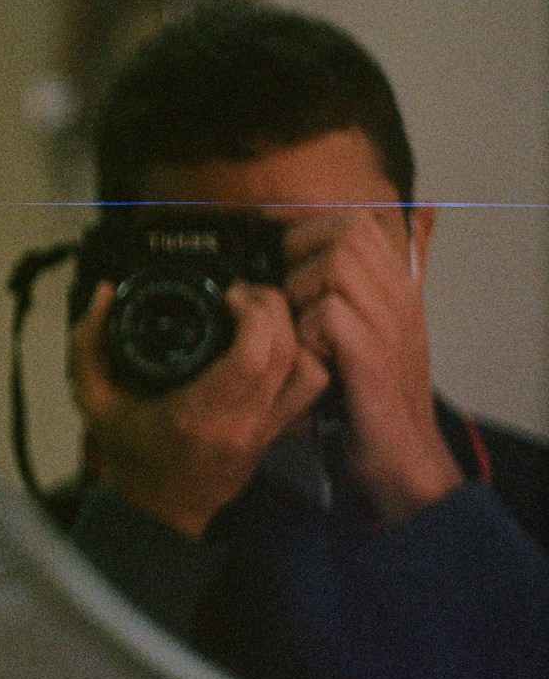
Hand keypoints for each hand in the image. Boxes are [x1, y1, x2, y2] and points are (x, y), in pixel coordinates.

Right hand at [70, 280, 329, 538]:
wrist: (158, 512)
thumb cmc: (129, 457)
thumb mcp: (93, 401)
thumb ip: (88, 345)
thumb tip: (104, 293)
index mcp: (198, 415)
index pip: (252, 357)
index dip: (252, 314)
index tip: (228, 295)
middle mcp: (241, 423)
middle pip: (286, 352)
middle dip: (271, 308)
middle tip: (241, 294)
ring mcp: (265, 430)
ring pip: (308, 367)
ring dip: (292, 330)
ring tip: (259, 315)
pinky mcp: (277, 432)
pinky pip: (310, 387)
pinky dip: (302, 356)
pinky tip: (271, 343)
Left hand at [283, 210, 461, 521]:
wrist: (401, 458)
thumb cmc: (370, 398)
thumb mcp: (362, 336)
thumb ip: (348, 294)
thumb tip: (321, 256)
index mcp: (396, 289)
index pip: (357, 220)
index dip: (309, 226)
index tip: (277, 254)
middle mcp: (398, 299)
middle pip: (347, 229)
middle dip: (300, 252)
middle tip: (285, 292)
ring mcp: (389, 326)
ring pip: (336, 263)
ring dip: (300, 288)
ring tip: (296, 324)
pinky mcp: (372, 359)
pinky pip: (329, 312)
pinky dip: (305, 327)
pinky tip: (306, 352)